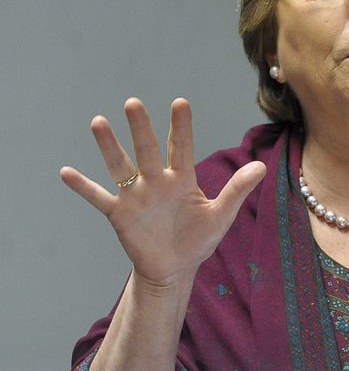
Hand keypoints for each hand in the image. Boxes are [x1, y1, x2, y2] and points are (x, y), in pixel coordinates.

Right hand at [60, 98, 265, 287]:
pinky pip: (98, 197)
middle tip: (133, 103)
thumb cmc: (199, 239)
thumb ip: (238, 189)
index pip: (182, 147)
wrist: (175, 268)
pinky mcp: (119, 214)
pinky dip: (82, 187)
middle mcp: (157, 181)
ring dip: (109, 147)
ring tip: (99, 122)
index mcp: (183, 179)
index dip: (181, 126)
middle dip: (141, 128)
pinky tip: (65, 172)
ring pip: (121, 166)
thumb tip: (262, 166)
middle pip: (148, 149)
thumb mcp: (221, 215)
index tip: (180, 102)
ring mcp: (136, 196)